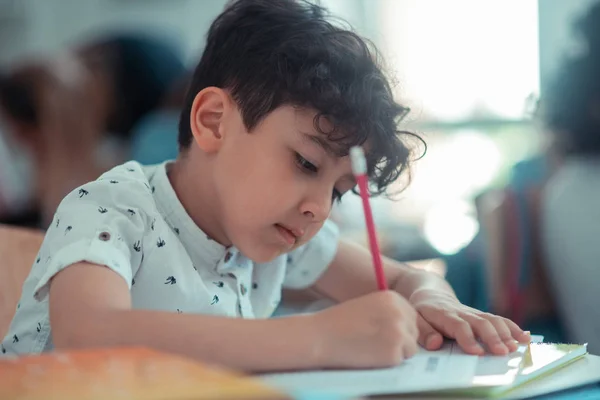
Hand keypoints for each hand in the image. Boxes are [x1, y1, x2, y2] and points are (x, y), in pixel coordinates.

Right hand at [310, 291, 418, 368]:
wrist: (322, 336)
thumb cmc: (341, 322)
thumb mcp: (369, 305)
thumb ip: (390, 311)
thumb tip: (409, 325)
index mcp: (393, 297)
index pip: (411, 315)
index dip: (398, 326)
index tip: (382, 330)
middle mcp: (400, 312)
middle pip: (413, 331)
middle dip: (400, 339)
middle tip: (376, 341)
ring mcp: (398, 333)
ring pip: (410, 348)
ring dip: (395, 351)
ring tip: (372, 346)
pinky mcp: (394, 352)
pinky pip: (399, 360)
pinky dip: (387, 361)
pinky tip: (369, 354)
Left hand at [409, 289, 529, 354]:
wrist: (430, 293)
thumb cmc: (421, 310)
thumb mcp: (415, 319)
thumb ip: (424, 331)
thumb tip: (436, 343)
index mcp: (443, 314)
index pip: (458, 325)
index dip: (468, 338)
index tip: (477, 352)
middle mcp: (461, 312)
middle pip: (480, 322)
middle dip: (493, 337)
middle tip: (503, 352)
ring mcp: (473, 312)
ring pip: (492, 320)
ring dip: (506, 333)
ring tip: (516, 347)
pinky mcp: (481, 315)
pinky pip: (499, 319)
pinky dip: (513, 328)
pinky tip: (525, 338)